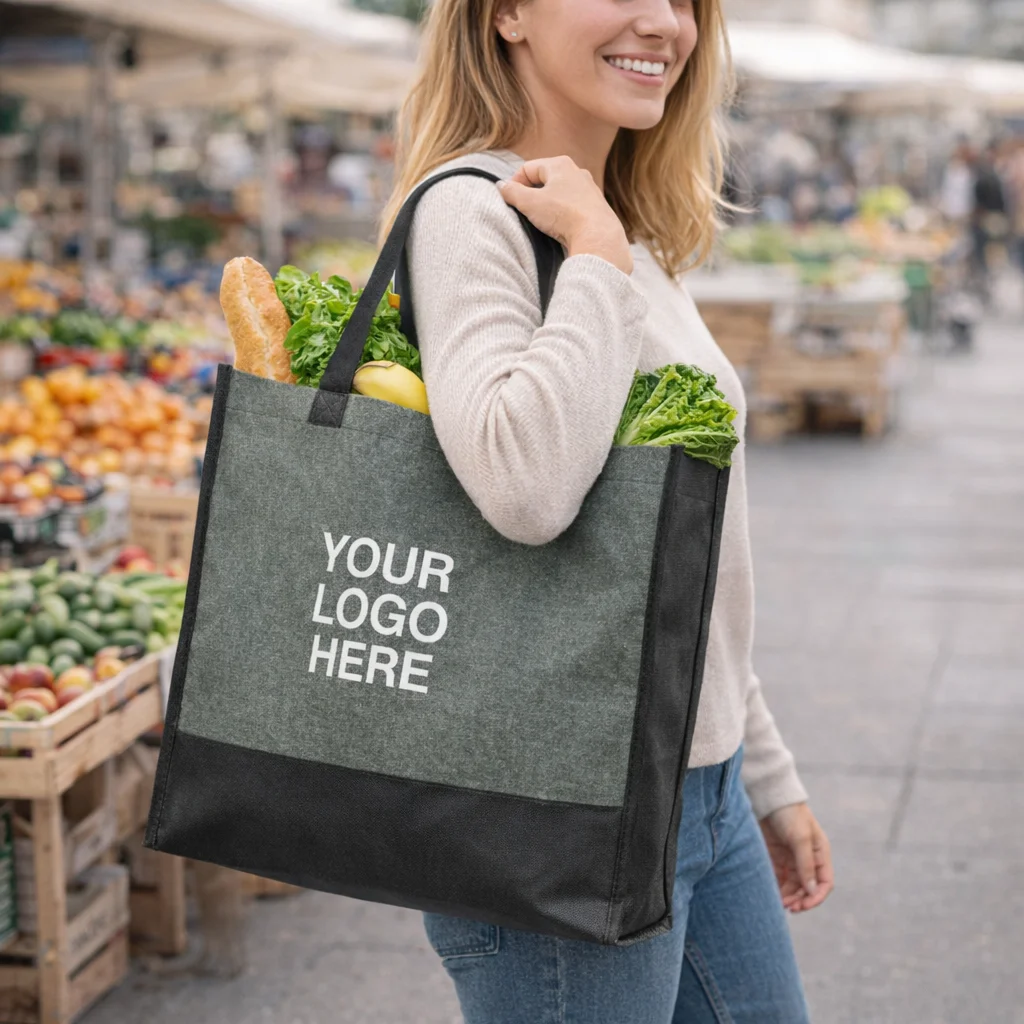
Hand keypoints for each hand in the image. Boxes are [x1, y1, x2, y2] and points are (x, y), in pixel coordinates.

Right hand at [498, 156, 632, 274]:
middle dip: (531, 193)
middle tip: (523, 210)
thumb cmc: (564, 216)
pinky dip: (562, 213)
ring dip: (547, 204)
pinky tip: (559, 226)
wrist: (597, 236)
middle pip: (545, 179)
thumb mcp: (530, 203)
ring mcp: (589, 189)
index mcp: (560, 164)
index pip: (528, 168)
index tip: (509, 200)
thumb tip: (501, 186)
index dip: (514, 183)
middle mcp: (577, 172)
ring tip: (540, 220)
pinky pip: (572, 205)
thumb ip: (512, 193)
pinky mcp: (596, 207)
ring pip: (559, 193)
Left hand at [760, 803, 833, 912]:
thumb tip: (812, 890)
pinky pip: (778, 878)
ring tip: (778, 903)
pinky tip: (770, 894)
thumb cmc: (789, 813)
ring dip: (787, 896)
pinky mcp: (775, 856)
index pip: (825, 882)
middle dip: (799, 899)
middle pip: (807, 887)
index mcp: (820, 853)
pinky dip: (776, 887)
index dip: (816, 897)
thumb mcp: (800, 838)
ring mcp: (790, 858)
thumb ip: (806, 864)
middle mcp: (807, 858)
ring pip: (792, 885)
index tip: (804, 906)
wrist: (767, 796)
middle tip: (788, 907)